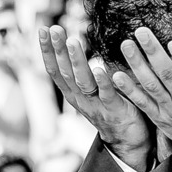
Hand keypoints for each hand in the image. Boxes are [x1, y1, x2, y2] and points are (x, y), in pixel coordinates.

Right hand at [37, 25, 151, 171]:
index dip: (47, 50)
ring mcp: (96, 105)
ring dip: (76, 61)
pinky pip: (107, 95)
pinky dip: (102, 82)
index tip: (43, 29)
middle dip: (58, 50)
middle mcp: (79, 99)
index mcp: (73, 93)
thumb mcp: (91, 90)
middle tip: (54, 29)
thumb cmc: (110, 109)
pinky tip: (99, 67)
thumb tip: (74, 44)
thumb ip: (83, 72)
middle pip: (65, 72)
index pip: (54, 69)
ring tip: (71, 41)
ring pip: (82, 81)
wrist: (128, 142)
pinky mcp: (114, 111)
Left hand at [112, 27, 171, 144]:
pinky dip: (128, 89)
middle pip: (167, 75)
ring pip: (151, 85)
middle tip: (139, 31)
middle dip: (152, 52)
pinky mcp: (158, 117)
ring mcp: (170, 110)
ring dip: (137, 64)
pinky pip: (141, 102)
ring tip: (126, 44)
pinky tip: (114, 75)